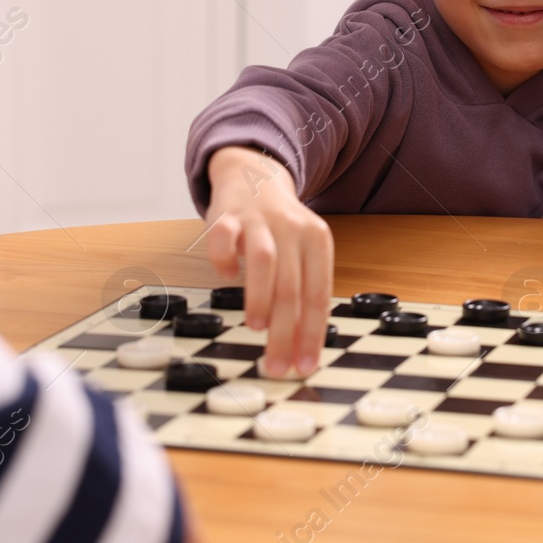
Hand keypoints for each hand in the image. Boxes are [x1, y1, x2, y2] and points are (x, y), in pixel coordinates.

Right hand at [203, 146, 332, 378]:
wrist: (254, 176)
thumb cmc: (281, 230)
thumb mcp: (302, 254)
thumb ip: (302, 293)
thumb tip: (299, 348)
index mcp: (317, 242)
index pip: (318, 295)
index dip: (312, 334)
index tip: (305, 366)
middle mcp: (292, 229)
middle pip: (292, 286)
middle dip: (285, 332)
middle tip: (276, 365)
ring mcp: (259, 220)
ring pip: (264, 260)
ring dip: (261, 297)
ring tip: (257, 328)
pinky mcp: (227, 215)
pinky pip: (224, 237)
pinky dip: (224, 259)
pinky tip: (225, 276)